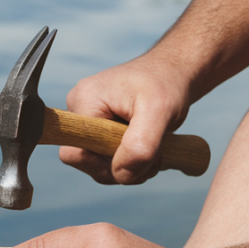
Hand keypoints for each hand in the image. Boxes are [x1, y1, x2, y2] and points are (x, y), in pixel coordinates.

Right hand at [61, 52, 191, 184]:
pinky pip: (108, 160)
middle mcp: (78, 112)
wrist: (174, 73)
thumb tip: (120, 175)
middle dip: (122, 167)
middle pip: (87, 163)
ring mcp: (89, 122)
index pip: (74, 153)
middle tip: (152, 154)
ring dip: (130, 167)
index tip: (134, 150)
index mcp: (82, 102)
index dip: (102, 164)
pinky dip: (131, 162)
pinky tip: (148, 149)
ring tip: (154, 150)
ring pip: (100, 166)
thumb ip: (139, 147)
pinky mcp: (100, 130)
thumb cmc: (166, 84)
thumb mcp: (159, 112)